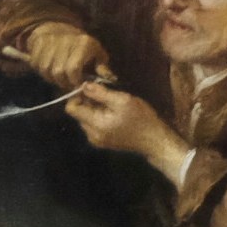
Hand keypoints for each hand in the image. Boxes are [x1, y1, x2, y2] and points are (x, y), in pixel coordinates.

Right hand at [19, 22, 109, 90]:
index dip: (74, 81)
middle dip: (63, 82)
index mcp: (83, 43)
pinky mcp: (38, 42)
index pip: (73, 69)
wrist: (61, 28)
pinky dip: (41, 71)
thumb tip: (110, 79)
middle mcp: (66, 40)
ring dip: (51, 77)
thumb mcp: (98, 55)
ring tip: (59, 77)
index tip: (77, 86)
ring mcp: (50, 41)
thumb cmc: (84, 46)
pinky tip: (50, 70)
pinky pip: (35, 64)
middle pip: (58, 71)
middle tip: (67, 84)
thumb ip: (102, 68)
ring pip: (45, 69)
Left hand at [64, 81, 181, 174]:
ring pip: (85, 118)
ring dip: (94, 108)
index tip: (91, 88)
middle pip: (78, 113)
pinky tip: (113, 113)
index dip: (78, 95)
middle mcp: (91, 135)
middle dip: (88, 101)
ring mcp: (96, 140)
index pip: (71, 108)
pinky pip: (93, 125)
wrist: (154, 141)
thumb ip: (101, 93)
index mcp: (95, 125)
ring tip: (111, 103)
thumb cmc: (141, 119)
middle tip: (104, 94)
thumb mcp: (123, 100)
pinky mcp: (103, 141)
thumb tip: (83, 84)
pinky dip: (99, 116)